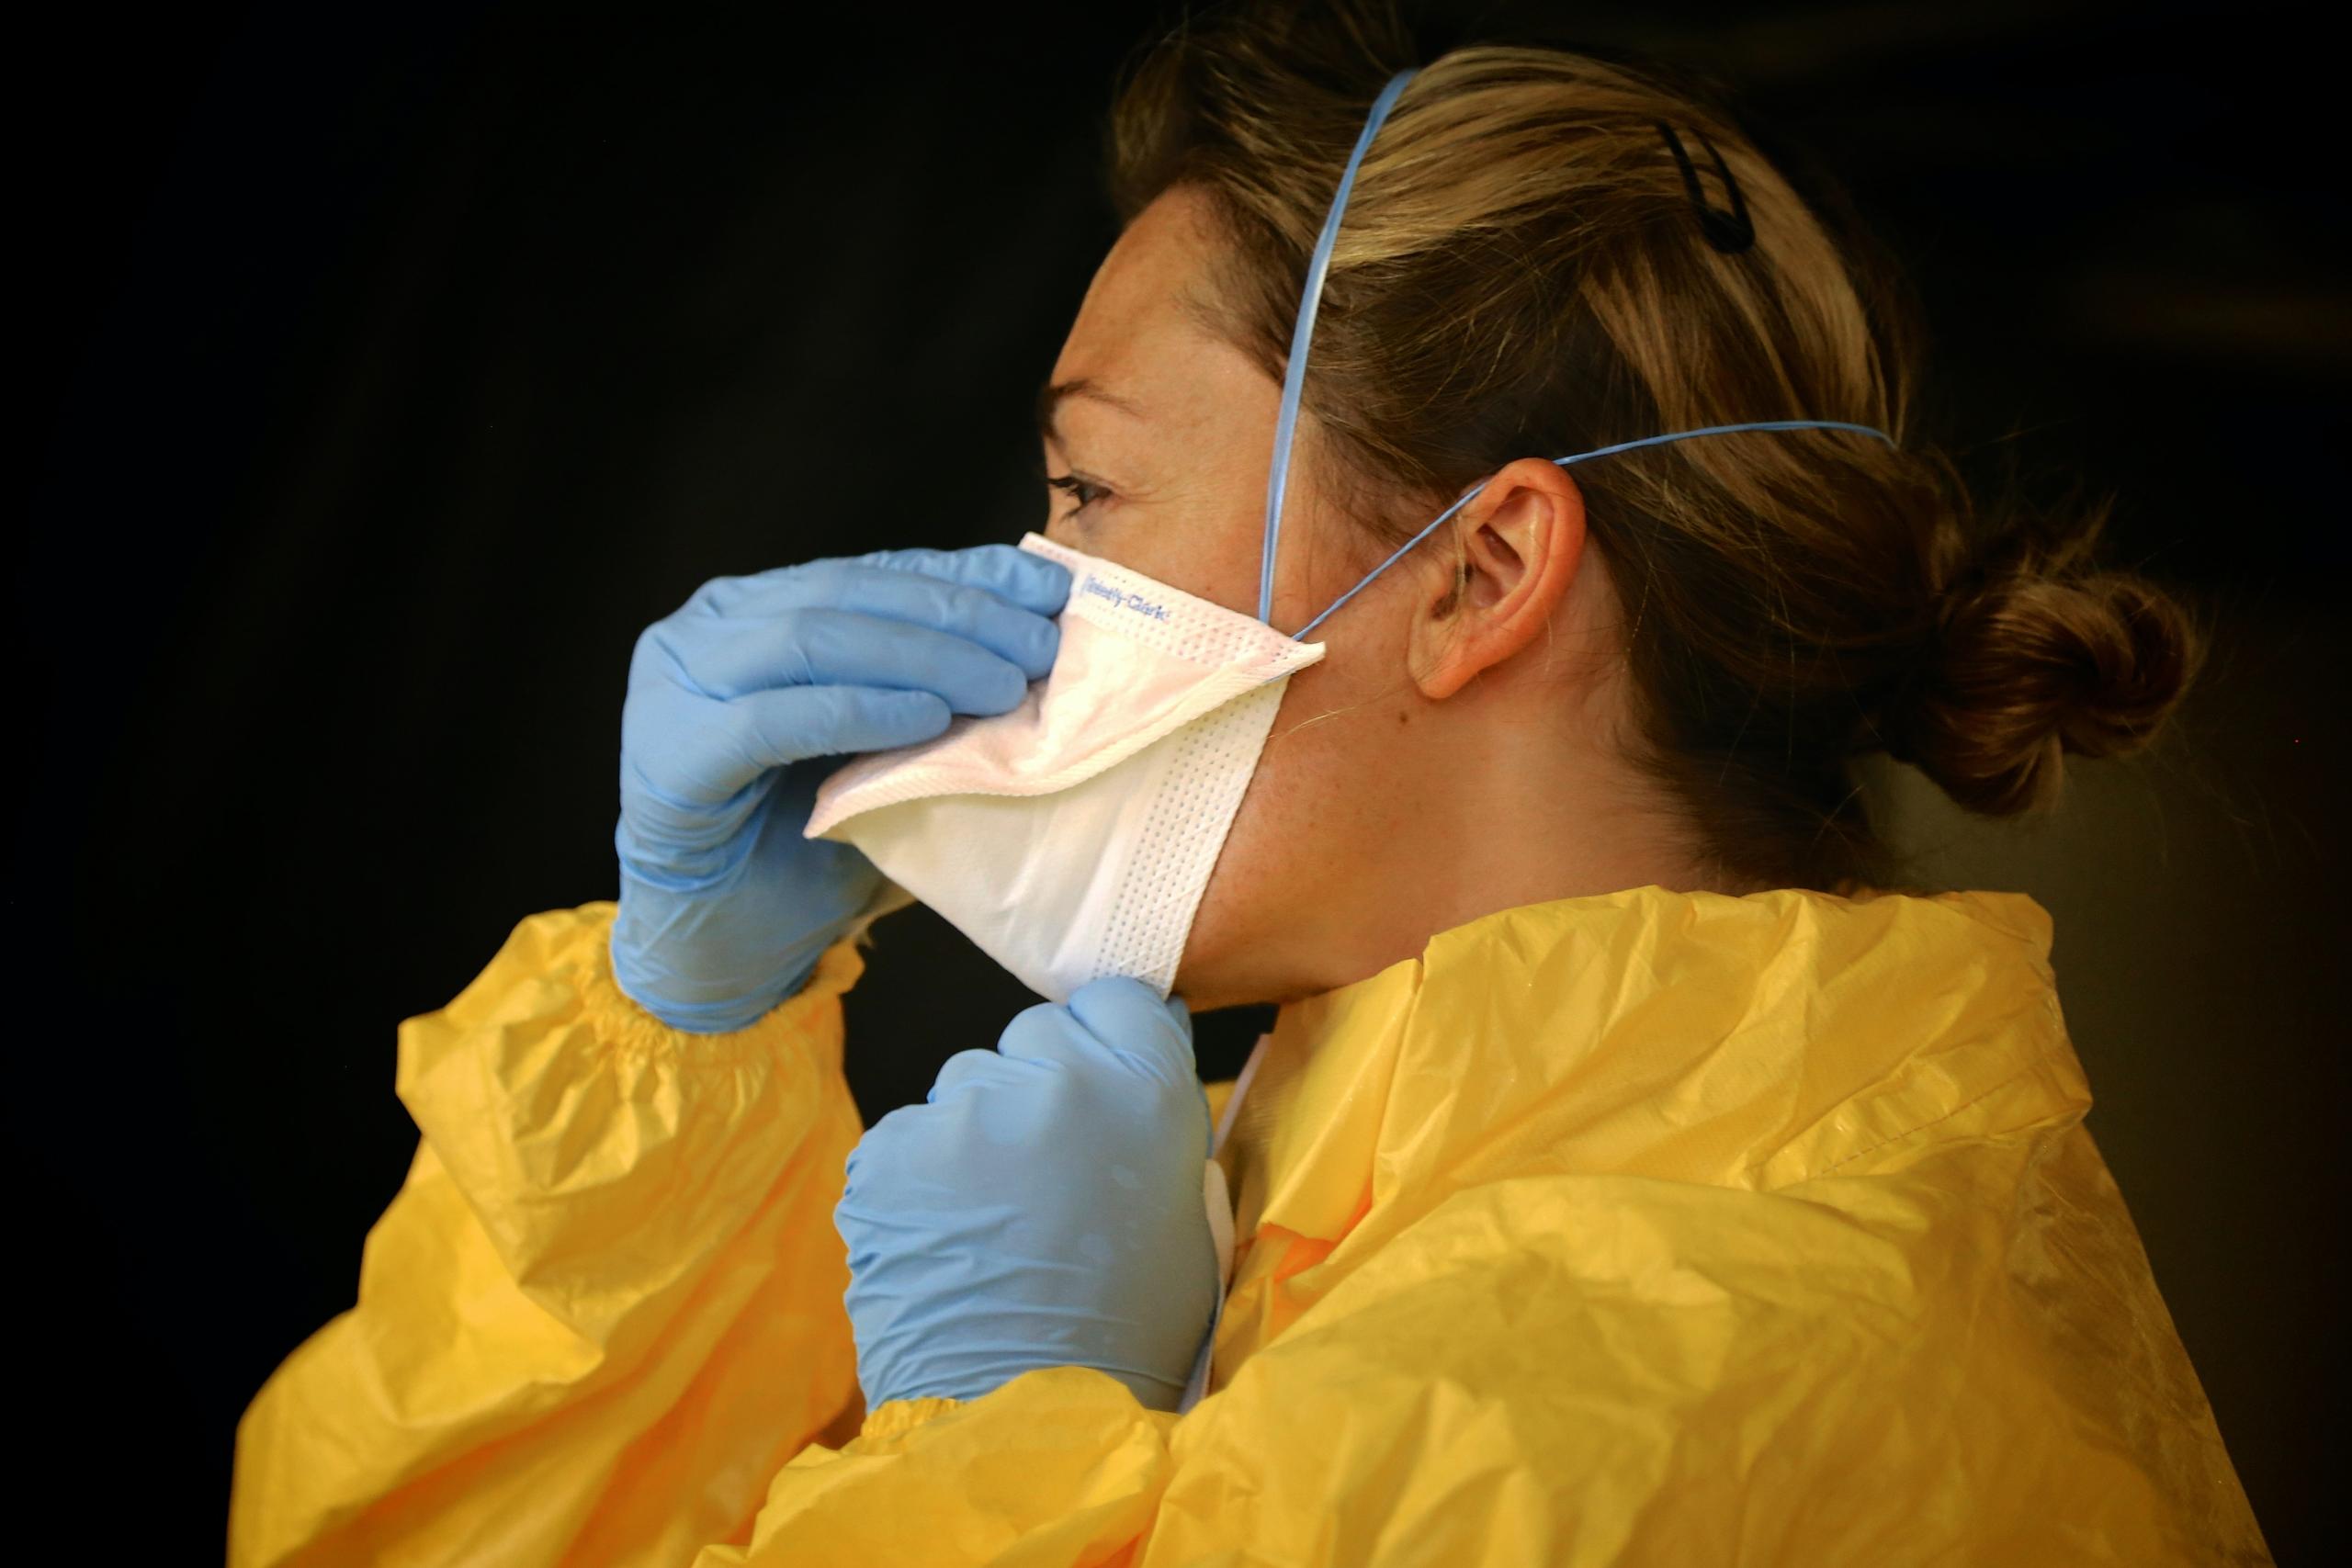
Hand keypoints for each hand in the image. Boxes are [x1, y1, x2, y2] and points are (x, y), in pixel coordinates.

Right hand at [610, 545, 1069, 1032]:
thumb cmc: (808, 846)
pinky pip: (772, 719)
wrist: (723, 950)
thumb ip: (928, 688)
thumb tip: (1034, 641)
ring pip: (811, 639)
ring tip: (1001, 685)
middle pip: (846, 593)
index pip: (874, 573)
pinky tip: (927, 720)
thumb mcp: (883, 749)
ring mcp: (676, 687)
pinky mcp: (671, 757)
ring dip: (921, 657)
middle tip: (1037, 647)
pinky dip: (858, 712)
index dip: (966, 575)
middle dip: (956, 614)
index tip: (1048, 591)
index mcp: (756, 610)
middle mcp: (707, 631)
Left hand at [836, 978, 1219, 1412]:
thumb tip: (1125, 1073)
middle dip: (1037, 1089)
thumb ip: (1152, 1127)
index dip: (1104, 1039)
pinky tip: (945, 1242)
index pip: (1116, 999)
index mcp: (1147, 1092)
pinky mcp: (891, 1149)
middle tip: (1043, 1174)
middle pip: (1036, 1036)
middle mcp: (1057, 1080)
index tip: (1095, 1080)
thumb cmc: (1123, 1334)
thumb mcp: (1183, 1220)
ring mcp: (965, 1111)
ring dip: (976, 1134)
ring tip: (989, 1224)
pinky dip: (921, 1181)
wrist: (1019, 1416)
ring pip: (965, 1084)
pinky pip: (909, 1137)